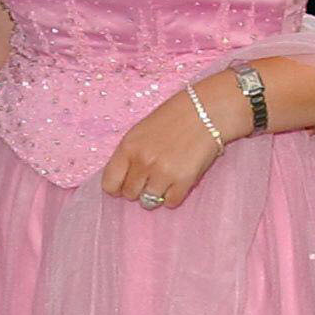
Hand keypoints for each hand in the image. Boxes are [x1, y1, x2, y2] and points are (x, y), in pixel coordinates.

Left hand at [101, 85, 226, 210]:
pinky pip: (170, 202)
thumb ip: (128, 156)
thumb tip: (122, 181)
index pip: (109, 184)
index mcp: (128, 148)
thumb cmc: (172, 119)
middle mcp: (142, 162)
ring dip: (156, 194)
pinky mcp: (183, 181)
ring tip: (165, 179)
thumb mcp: (139, 132)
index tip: (125, 184)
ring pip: (148, 201)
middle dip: (138, 189)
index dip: (116, 187)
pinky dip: (173, 196)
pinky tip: (178, 182)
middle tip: (150, 178)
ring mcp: (162, 173)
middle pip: (129, 194)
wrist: (205, 111)